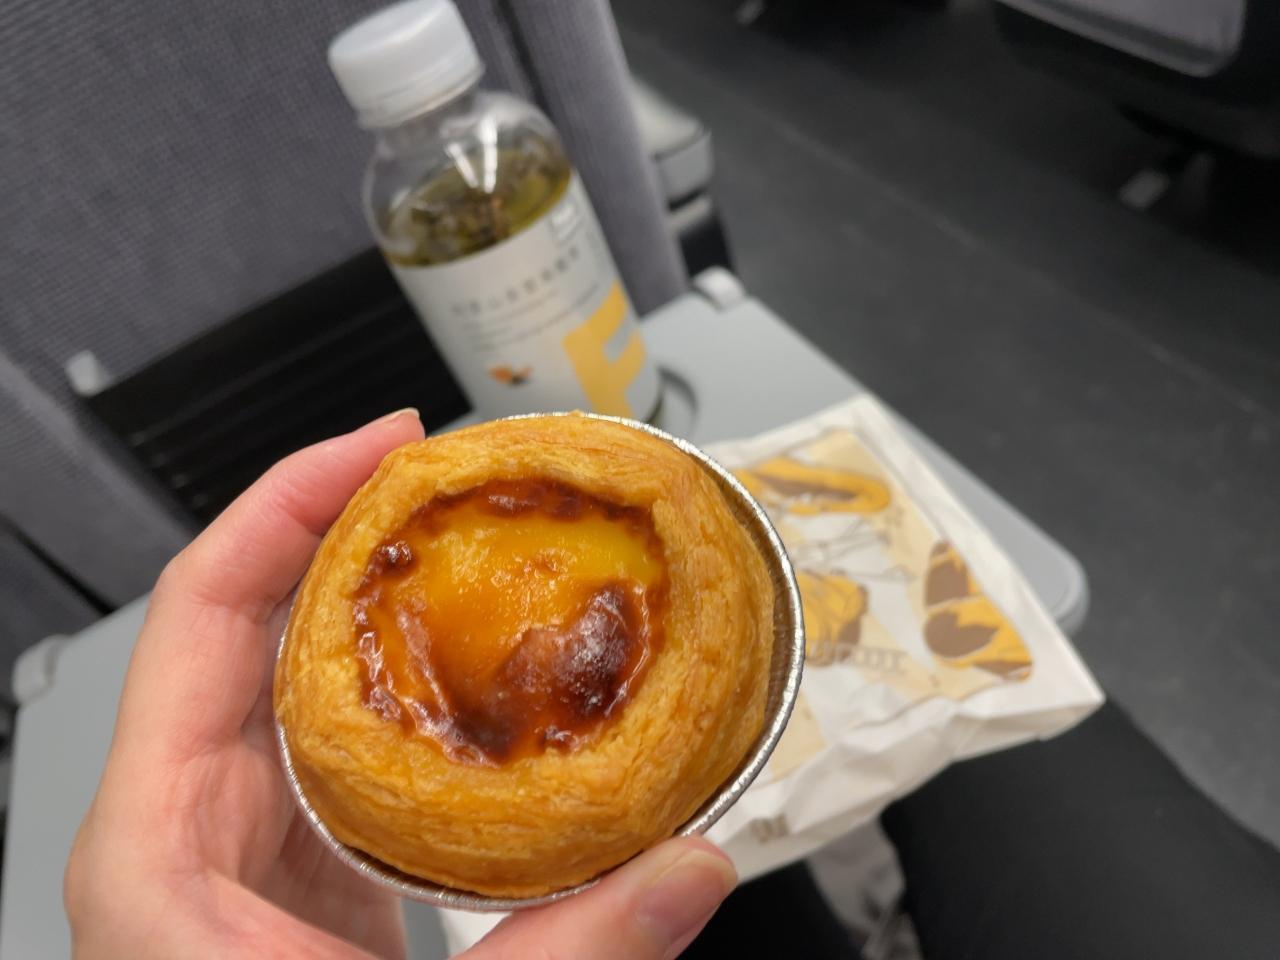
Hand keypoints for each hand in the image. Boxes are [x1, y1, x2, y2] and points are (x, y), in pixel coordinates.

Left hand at [65, 410, 735, 958]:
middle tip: (447, 481)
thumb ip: (566, 955)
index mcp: (157, 848)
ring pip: (298, 677)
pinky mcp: (296, 874)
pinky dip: (404, 688)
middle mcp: (184, 830)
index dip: (290, 504)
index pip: (203, 611)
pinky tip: (471, 675)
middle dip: (353, 532)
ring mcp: (239, 849)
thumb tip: (689, 869)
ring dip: (381, 604)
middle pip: (254, 621)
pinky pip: (338, 741)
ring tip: (465, 550)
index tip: (381, 449)